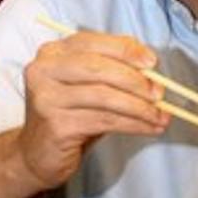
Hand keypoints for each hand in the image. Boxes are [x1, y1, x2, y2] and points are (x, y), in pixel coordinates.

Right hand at [18, 30, 167, 190]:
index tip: (152, 62)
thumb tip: (152, 70)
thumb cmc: (69, 116)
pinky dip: (132, 124)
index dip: (126, 50)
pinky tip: (148, 128)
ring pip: (104, 96)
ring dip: (139, 107)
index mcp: (53, 53)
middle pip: (99, 68)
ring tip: (160, 116)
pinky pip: (104, 120)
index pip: (94, 42)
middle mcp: (44, 70)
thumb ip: (113, 71)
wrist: (37, 154)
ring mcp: (46, 98)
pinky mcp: (56, 125)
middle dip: (135, 80)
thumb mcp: (88, 87)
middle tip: (160, 94)